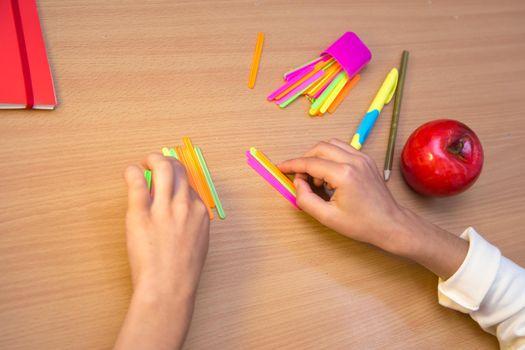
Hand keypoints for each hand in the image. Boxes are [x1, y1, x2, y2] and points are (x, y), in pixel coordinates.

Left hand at [115, 153, 209, 349]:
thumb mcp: (199, 243)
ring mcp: (163, 208)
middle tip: (155, 163)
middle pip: (179, 169)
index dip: (178, 178)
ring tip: (144, 163)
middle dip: (167, 161)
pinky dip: (132, 171)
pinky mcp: (141, 213)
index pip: (189, 183)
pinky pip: (137, 183)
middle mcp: (184, 205)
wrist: (168, 287)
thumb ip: (193, 223)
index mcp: (199, 212)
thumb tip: (184, 212)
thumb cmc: (183, 272)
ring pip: (162, 167)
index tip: (169, 179)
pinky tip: (130, 172)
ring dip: (153, 159)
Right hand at [279, 139, 407, 252]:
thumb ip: (306, 199)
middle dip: (305, 160)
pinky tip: (331, 177)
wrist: (390, 224)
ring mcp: (363, 158)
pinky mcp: (367, 160)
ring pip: (331, 145)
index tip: (281, 167)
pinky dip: (331, 158)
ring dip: (318, 157)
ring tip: (318, 180)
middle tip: (301, 179)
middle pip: (320, 148)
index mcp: (344, 174)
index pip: (310, 162)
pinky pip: (343, 149)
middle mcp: (354, 161)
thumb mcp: (327, 217)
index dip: (292, 165)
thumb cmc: (362, 224)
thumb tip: (298, 184)